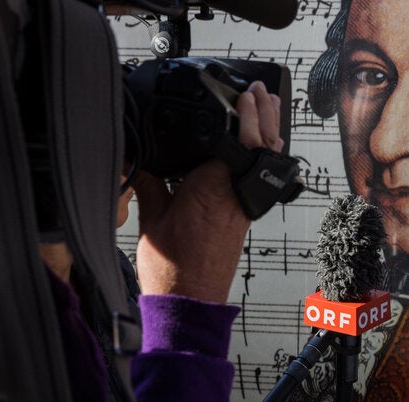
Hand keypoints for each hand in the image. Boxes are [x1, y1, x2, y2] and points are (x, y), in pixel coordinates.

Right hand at [134, 81, 281, 302]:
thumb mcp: (150, 217)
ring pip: (263, 162)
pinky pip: (257, 177)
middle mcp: (234, 194)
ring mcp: (243, 205)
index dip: (243, 113)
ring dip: (267, 134)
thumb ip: (148, 182)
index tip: (243, 93)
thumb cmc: (173, 269)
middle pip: (259, 146)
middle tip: (263, 92)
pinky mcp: (243, 216)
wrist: (190, 302)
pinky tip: (259, 149)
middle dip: (263, 116)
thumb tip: (139, 159)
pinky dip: (260, 157)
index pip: (236, 138)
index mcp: (213, 187)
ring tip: (269, 110)